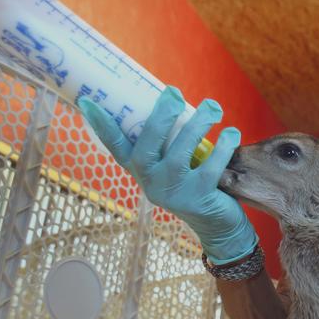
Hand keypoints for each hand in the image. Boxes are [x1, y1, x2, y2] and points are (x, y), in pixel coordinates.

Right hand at [78, 86, 256, 263]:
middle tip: (174, 93)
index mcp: (140, 169)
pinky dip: (223, 147)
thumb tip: (172, 99)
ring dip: (197, 125)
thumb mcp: (174, 165)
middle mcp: (150, 181)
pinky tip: (231, 132)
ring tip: (212, 107)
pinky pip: (210, 167)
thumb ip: (168, 142)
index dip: (101, 125)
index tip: (87, 101)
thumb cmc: (194, 183)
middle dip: (161, 116)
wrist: (217, 225)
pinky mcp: (198, 197)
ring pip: (180, 152)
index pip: (115, 145)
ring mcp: (172, 191)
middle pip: (147, 144)